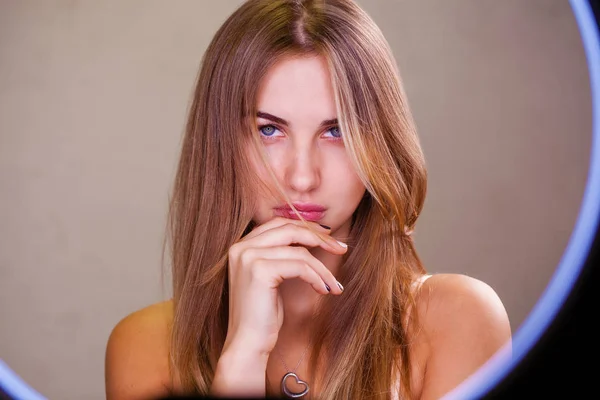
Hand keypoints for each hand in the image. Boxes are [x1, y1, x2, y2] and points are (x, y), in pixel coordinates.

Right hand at [223, 217, 346, 355]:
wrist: (247, 344)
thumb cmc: (262, 316)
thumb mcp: (272, 278)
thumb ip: (281, 255)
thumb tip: (310, 236)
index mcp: (241, 246)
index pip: (279, 223)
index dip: (306, 227)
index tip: (329, 236)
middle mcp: (241, 247)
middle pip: (290, 229)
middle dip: (320, 238)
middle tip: (342, 249)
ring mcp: (248, 257)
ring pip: (299, 251)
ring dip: (323, 268)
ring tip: (334, 285)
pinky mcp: (259, 270)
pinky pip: (300, 266)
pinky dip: (317, 277)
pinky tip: (324, 290)